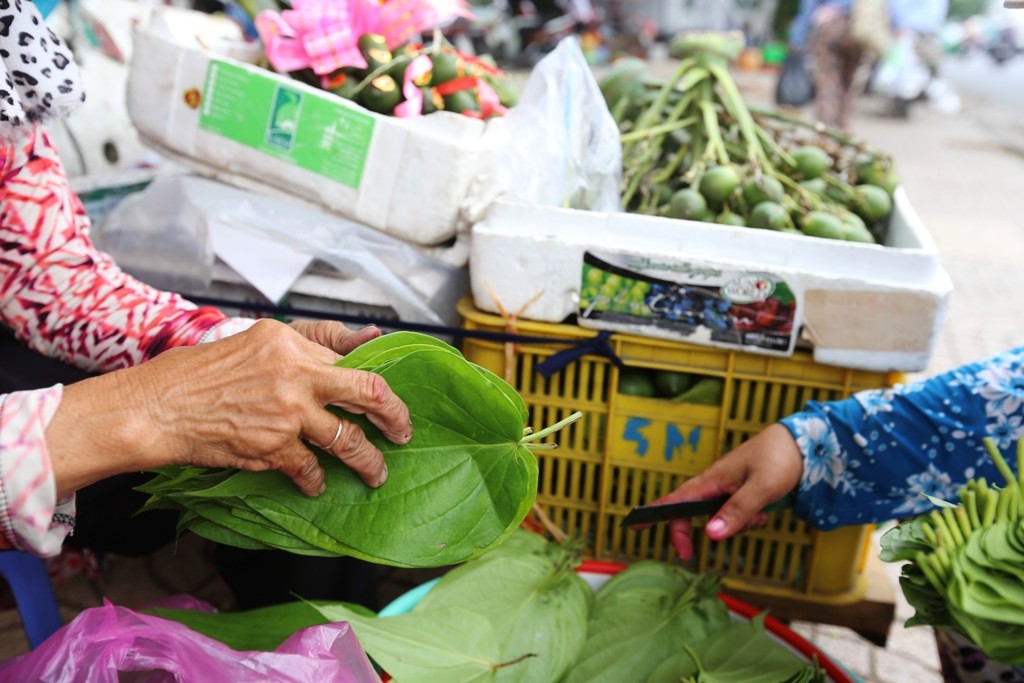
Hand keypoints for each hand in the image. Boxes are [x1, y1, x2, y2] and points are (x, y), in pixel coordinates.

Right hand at [48, 319, 411, 497]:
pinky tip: (317, 485)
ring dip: (369, 461)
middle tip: (403, 433)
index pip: (351, 355)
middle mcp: (296, 374)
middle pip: (369, 393)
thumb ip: (311, 342)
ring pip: (349, 441)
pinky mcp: (274, 448)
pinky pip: (311, 469)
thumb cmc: (198, 373)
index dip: (376, 374)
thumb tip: (368, 338)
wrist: (157, 408)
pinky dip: (317, 480)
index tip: (388, 395)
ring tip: (376, 472)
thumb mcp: (255, 340)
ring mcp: (288, 413)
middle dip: (396, 417)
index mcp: (290, 342)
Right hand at [652, 423, 802, 560]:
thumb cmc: (779, 459)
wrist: (803, 445)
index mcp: (711, 480)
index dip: (653, 513)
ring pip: (720, 519)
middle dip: (700, 531)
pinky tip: (765, 512)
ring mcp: (729, 490)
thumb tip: (710, 535)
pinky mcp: (742, 494)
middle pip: (694, 515)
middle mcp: (715, 485)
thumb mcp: (760, 488)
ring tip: (759, 516)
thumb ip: (736, 511)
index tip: (634, 526)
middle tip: (691, 554)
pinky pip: (737, 516)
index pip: (675, 500)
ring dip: (736, 525)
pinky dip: (748, 520)